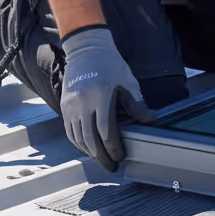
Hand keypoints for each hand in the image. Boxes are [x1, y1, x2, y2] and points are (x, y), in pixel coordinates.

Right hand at [60, 27, 154, 171]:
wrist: (87, 49)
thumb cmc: (111, 64)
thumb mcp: (127, 82)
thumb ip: (137, 104)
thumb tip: (150, 120)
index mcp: (101, 97)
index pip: (106, 131)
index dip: (114, 147)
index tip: (121, 156)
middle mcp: (83, 104)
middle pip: (90, 140)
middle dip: (102, 156)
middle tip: (112, 166)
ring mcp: (71, 106)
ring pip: (78, 138)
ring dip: (90, 152)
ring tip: (102, 159)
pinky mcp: (64, 106)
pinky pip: (70, 131)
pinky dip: (79, 143)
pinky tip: (89, 148)